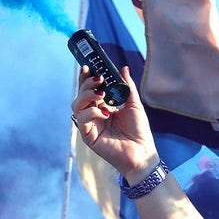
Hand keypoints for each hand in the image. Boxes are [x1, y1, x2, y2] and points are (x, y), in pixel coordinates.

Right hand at [71, 65, 158, 180]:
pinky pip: (81, 119)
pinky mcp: (88, 136)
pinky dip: (90, 112)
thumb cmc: (139, 131)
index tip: (88, 66)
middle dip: (86, 85)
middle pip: (80, 95)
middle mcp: (94, 115)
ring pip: (76, 105)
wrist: (142, 152)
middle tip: (98, 80)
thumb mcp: (134, 105)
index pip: (90, 89)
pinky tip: (103, 113)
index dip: (86, 78)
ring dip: (86, 96)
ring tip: (100, 95)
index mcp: (104, 106)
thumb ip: (127, 87)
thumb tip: (123, 68)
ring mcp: (90, 125)